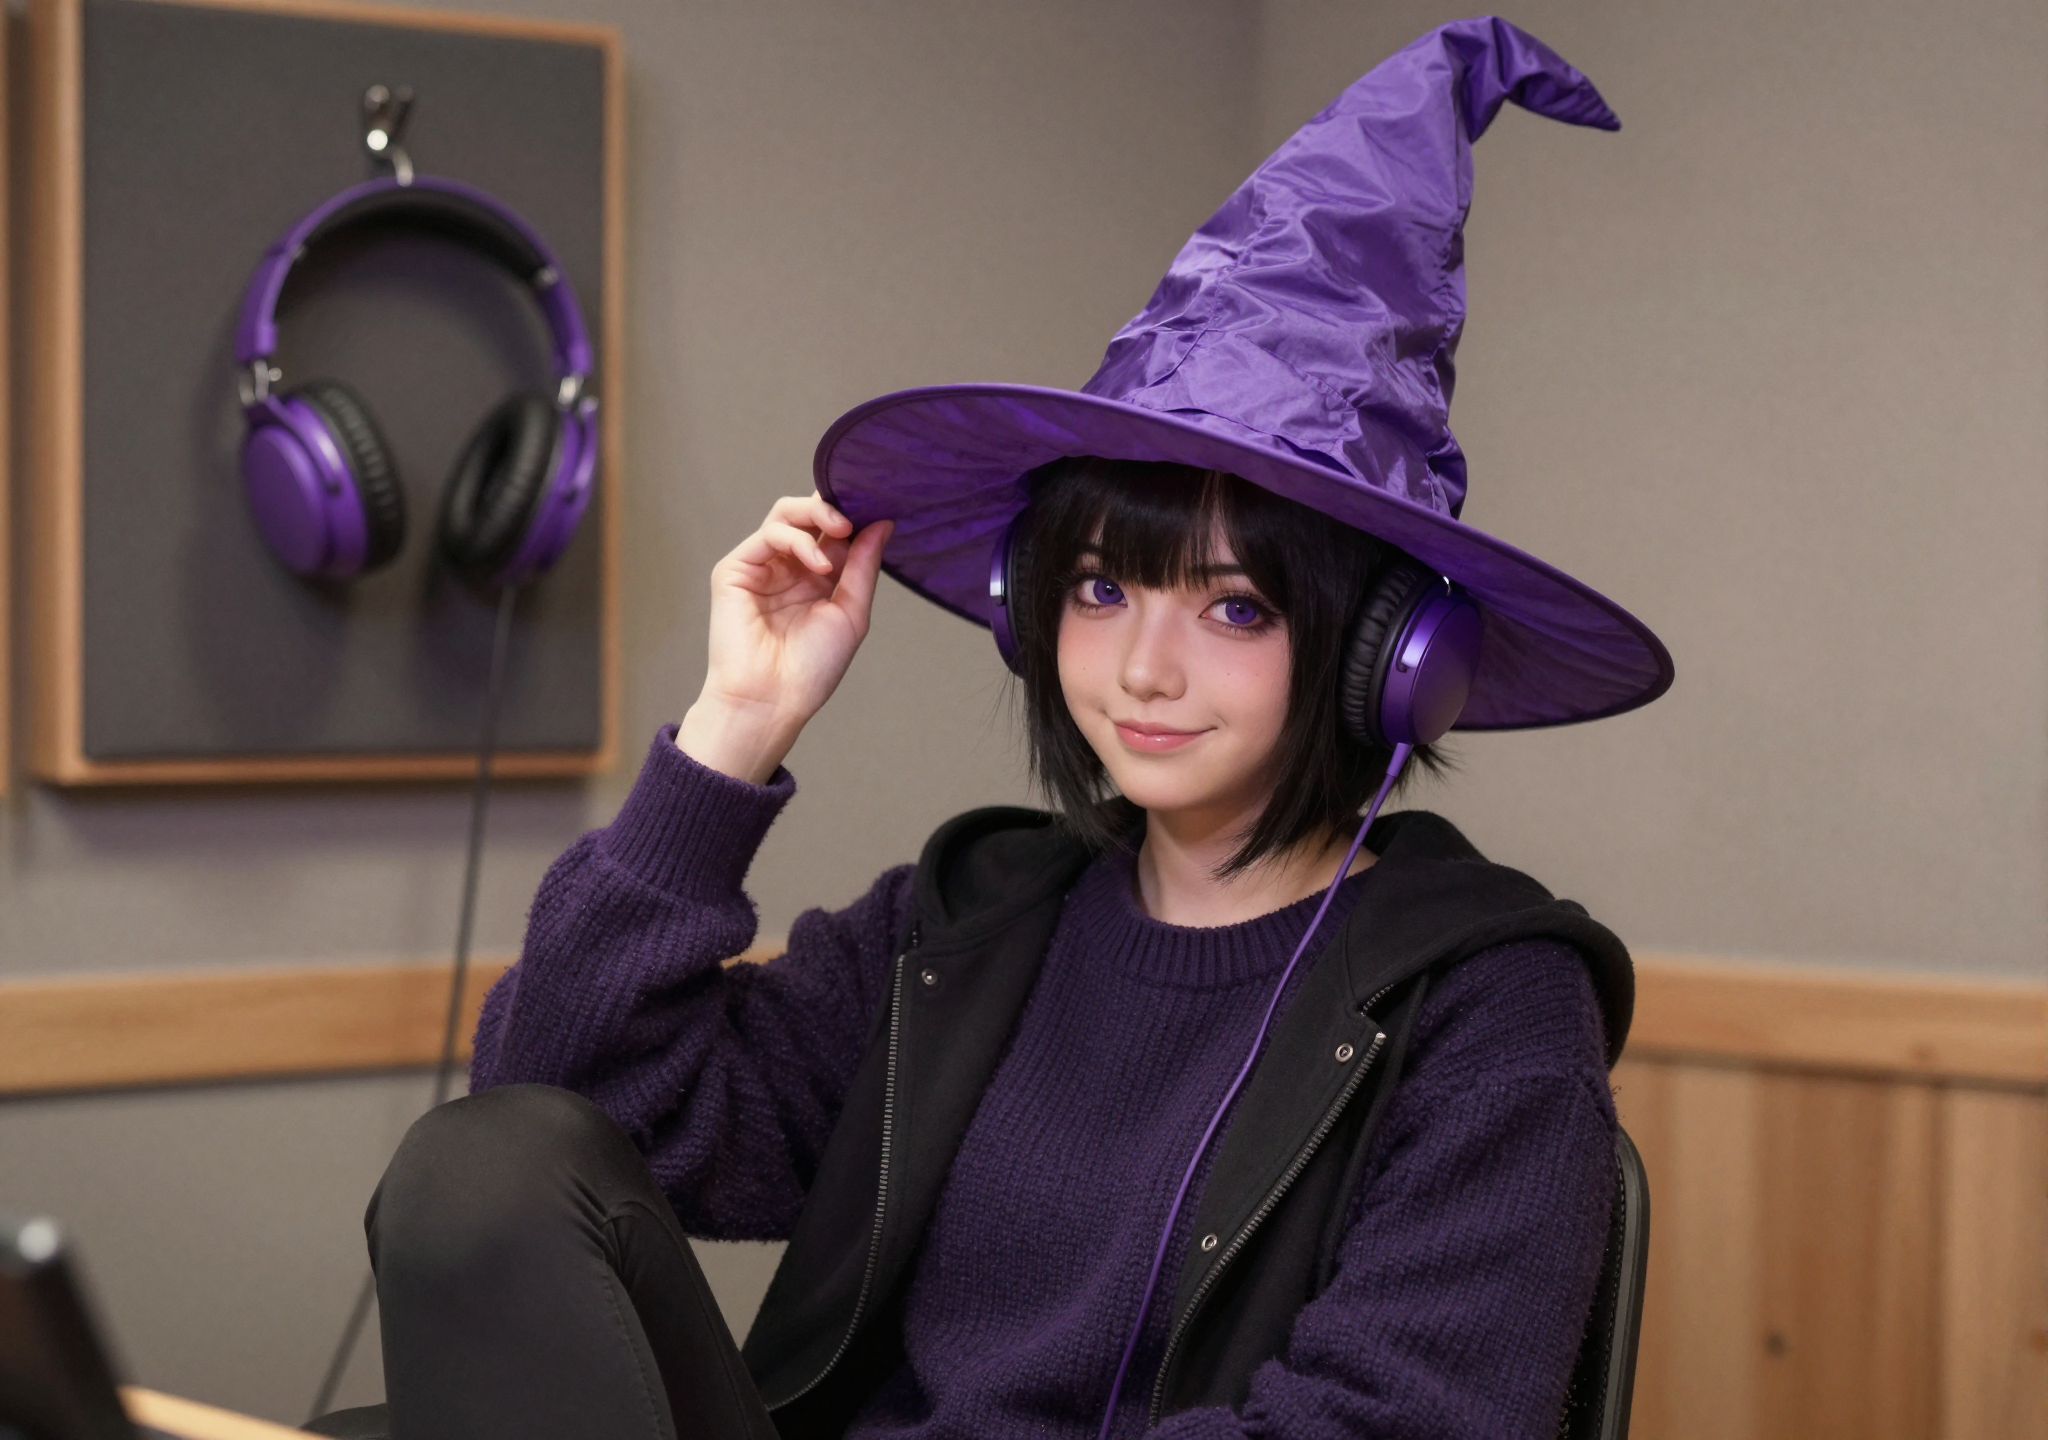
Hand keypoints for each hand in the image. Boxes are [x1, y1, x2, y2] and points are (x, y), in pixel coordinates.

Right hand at [678, 493, 894, 783]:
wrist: (772, 700)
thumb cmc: (811, 669)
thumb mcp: (852, 612)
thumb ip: (863, 565)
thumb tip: (883, 523)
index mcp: (816, 579)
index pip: (833, 532)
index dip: (853, 515)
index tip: (878, 507)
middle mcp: (788, 568)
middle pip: (808, 515)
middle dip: (834, 508)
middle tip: (856, 516)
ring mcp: (761, 567)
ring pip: (785, 515)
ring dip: (816, 515)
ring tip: (841, 532)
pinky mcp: (735, 570)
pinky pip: (767, 535)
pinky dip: (796, 539)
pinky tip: (818, 565)